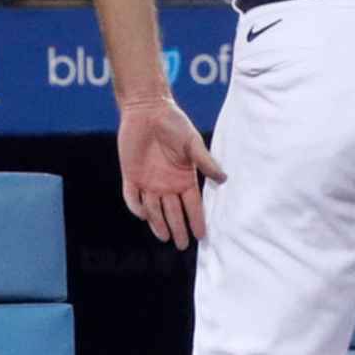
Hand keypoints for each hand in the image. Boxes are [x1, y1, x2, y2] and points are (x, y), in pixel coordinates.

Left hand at [116, 96, 226, 249]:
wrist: (147, 110)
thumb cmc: (173, 123)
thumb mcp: (192, 142)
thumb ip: (205, 161)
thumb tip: (224, 178)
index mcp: (184, 178)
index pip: (192, 204)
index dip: (197, 219)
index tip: (202, 235)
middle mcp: (167, 184)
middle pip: (173, 212)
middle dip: (178, 228)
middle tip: (183, 245)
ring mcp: (148, 182)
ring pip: (154, 210)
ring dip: (159, 223)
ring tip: (166, 237)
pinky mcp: (131, 177)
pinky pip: (133, 198)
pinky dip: (137, 207)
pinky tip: (144, 214)